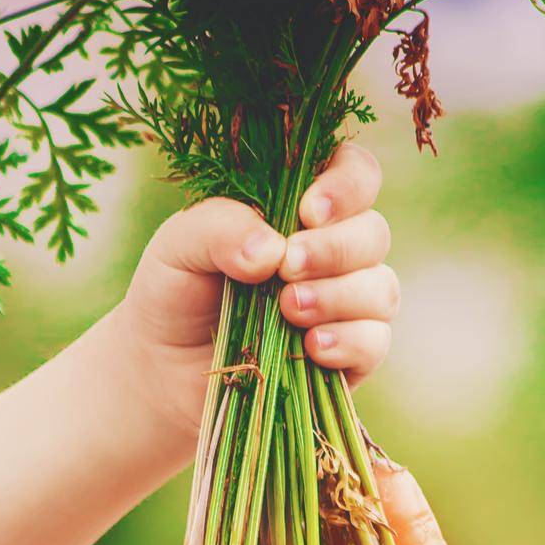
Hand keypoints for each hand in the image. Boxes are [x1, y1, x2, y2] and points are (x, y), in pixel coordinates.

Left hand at [116, 142, 397, 458]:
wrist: (164, 370)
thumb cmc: (175, 293)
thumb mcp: (179, 246)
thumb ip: (220, 228)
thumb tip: (274, 249)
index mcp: (301, 207)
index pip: (356, 174)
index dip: (347, 185)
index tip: (307, 212)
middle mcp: (333, 253)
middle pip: (374, 233)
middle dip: (336, 249)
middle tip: (288, 268)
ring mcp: (345, 307)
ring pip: (381, 290)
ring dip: (340, 297)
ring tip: (288, 310)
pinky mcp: (347, 359)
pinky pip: (375, 343)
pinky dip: (348, 341)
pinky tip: (310, 347)